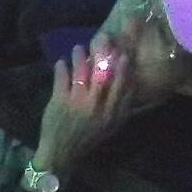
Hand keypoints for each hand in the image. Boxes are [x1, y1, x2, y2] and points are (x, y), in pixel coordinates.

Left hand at [33, 38, 133, 174]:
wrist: (62, 152)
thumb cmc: (88, 137)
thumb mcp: (111, 126)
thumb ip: (123, 106)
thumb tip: (132, 82)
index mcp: (113, 113)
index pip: (122, 85)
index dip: (123, 67)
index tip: (123, 52)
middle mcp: (97, 106)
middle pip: (103, 74)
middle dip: (103, 54)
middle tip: (101, 39)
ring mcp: (77, 103)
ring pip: (81, 72)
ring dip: (80, 56)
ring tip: (78, 48)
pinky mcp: (59, 101)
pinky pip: (61, 78)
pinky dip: (61, 67)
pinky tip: (61, 62)